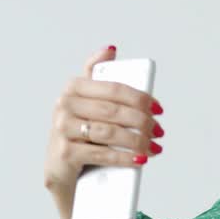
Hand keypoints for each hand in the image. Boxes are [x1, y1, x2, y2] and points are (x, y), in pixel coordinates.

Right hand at [43, 45, 164, 194]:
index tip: (158, 109)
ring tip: (153, 147)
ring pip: (109, 132)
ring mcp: (62, 129)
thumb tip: (110, 49)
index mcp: (74, 87)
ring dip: (137, 141)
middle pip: (113, 111)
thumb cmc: (80, 133)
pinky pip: (101, 154)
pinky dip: (124, 158)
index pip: (114, 88)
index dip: (140, 98)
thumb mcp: (87, 103)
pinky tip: (140, 159)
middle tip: (158, 131)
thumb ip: (97, 76)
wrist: (60, 169)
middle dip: (142, 122)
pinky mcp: (65, 153)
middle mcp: (64, 104)